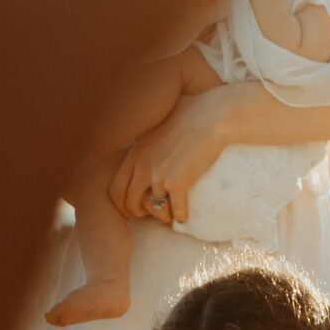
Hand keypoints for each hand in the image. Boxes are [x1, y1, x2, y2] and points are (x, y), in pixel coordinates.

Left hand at [108, 88, 229, 226]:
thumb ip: (150, 136)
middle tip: (150, 215)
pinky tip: (185, 216)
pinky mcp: (176, 182)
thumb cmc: (192, 113)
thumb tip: (152, 137)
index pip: (116, 187)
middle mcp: (141, 165)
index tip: (135, 206)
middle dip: (137, 213)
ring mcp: (158, 175)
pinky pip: (175, 210)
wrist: (213, 117)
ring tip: (170, 216)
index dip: (123, 202)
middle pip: (128, 202)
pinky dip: (180, 216)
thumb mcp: (159, 123)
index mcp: (135, 152)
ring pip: (153, 209)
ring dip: (162, 216)